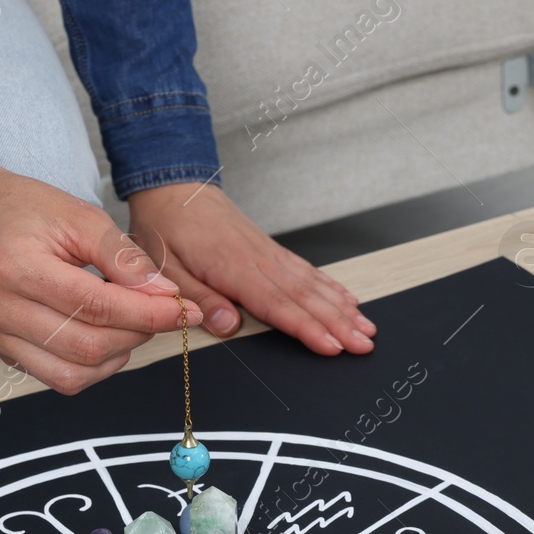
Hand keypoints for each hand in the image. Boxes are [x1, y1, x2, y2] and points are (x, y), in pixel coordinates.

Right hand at [0, 140, 198, 394]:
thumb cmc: (22, 210)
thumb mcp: (79, 215)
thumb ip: (124, 258)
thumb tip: (165, 295)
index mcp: (16, 266)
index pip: (96, 305)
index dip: (148, 313)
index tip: (184, 309)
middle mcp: (0, 308)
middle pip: (87, 345)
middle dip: (139, 333)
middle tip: (162, 311)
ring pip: (75, 373)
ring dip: (119, 354)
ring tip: (133, 322)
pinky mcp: (3, 351)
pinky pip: (59, 378)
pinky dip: (95, 366)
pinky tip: (107, 337)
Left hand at [126, 182, 375, 354]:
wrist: (173, 188)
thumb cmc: (167, 227)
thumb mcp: (166, 268)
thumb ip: (197, 299)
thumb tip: (228, 327)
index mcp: (233, 267)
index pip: (277, 305)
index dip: (307, 328)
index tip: (332, 345)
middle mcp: (259, 260)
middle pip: (306, 297)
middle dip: (339, 323)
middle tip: (364, 345)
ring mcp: (269, 254)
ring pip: (313, 284)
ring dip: (343, 308)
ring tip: (367, 328)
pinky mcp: (271, 250)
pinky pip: (307, 270)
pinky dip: (331, 286)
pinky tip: (348, 299)